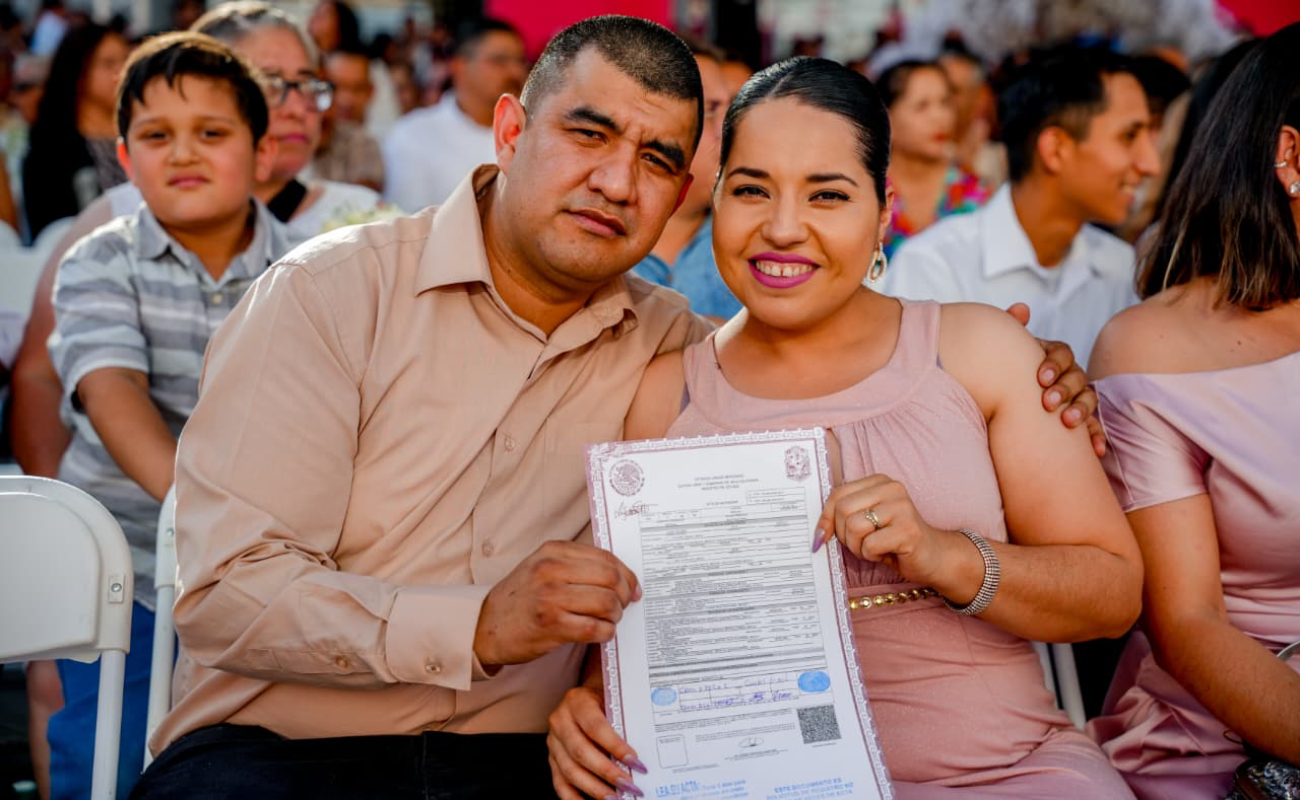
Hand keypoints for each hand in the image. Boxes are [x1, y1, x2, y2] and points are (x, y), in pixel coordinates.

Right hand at [473, 541, 640, 666]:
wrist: (485, 626)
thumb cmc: (521, 598)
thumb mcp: (543, 568)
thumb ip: (577, 565)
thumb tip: (622, 576)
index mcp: (553, 551)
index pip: (606, 557)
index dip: (627, 575)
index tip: (633, 588)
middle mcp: (552, 570)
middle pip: (611, 578)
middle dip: (625, 595)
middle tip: (623, 606)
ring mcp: (551, 597)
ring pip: (607, 603)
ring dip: (615, 616)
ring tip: (608, 620)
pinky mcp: (551, 625)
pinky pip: (595, 628)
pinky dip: (605, 633)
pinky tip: (600, 633)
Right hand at [548, 676, 647, 798]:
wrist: (585, 696)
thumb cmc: (604, 698)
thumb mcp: (612, 700)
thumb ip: (622, 721)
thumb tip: (640, 754)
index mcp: (577, 701)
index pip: (596, 727)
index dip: (616, 747)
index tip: (636, 762)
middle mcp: (560, 721)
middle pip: (581, 752)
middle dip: (607, 772)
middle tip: (629, 785)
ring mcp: (553, 742)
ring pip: (570, 770)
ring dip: (594, 788)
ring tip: (615, 798)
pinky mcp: (552, 759)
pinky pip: (559, 783)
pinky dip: (574, 798)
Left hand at [814, 474, 947, 586]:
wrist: (932, 556)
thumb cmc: (893, 539)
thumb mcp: (866, 521)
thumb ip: (843, 516)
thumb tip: (816, 534)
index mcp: (879, 481)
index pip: (837, 494)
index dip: (825, 518)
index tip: (822, 537)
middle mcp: (892, 488)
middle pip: (842, 510)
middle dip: (844, 535)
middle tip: (860, 545)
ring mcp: (902, 507)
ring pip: (854, 527)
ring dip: (858, 547)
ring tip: (874, 548)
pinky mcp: (908, 530)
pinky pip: (870, 545)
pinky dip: (872, 556)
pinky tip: (887, 553)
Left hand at [1004, 304, 1103, 456]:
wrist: (1000, 402)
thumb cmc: (1002, 371)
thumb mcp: (1004, 351)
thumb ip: (1011, 329)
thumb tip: (1021, 308)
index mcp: (1051, 356)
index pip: (1062, 353)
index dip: (1053, 364)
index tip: (1039, 378)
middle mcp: (1068, 374)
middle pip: (1077, 376)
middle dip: (1064, 389)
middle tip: (1047, 403)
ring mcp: (1076, 397)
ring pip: (1087, 399)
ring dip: (1080, 409)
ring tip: (1067, 422)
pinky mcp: (1079, 420)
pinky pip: (1093, 427)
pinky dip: (1096, 437)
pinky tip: (1096, 450)